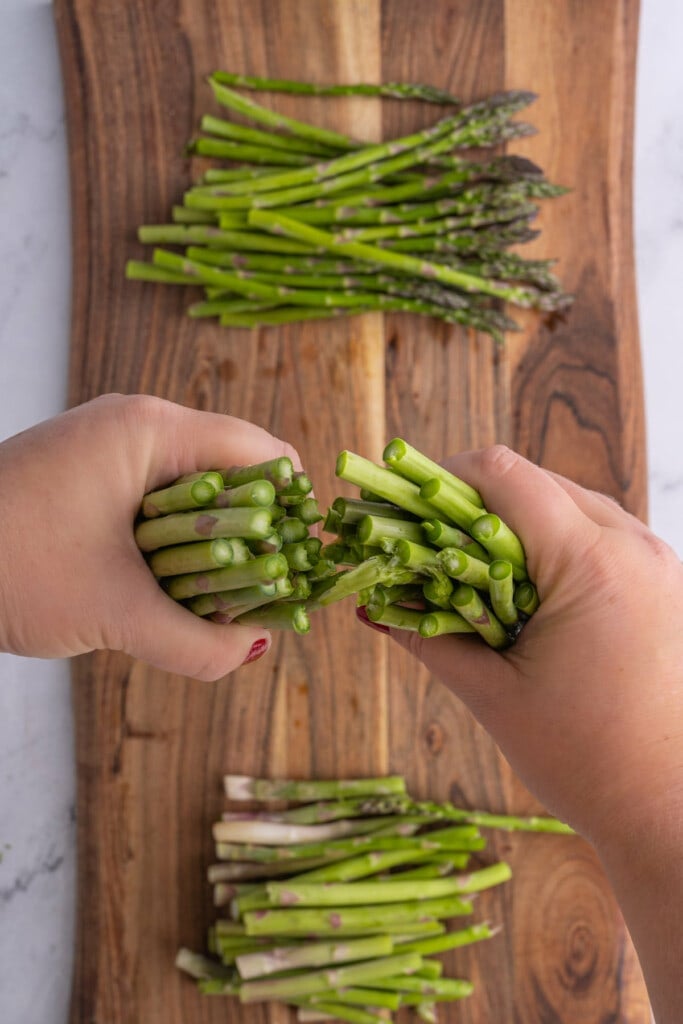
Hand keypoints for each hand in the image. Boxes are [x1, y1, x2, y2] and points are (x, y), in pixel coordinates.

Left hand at [0, 394, 299, 678]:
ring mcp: (108, 450)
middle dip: (255, 540)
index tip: (301, 569)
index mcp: (151, 430)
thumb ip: (196, 641)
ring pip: (195, 496)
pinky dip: (172, 548)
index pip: (263, 453)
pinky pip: (157, 507)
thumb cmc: (7, 568)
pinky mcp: (88, 479)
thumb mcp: (115, 612)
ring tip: (212, 606)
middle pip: (234, 475)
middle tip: (260, 599)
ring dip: (211, 551)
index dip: (294, 512)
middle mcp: (136, 427)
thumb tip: (251, 654)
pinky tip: (165, 593)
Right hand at [380, 445, 682, 854]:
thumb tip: (373, 604)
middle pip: (538, 481)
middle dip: (475, 502)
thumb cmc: (585, 761)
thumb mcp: (492, 694)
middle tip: (431, 543)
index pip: (506, 475)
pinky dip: (555, 543)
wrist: (669, 809)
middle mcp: (636, 547)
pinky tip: (526, 587)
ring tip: (476, 570)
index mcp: (593, 565)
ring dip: (518, 522)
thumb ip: (428, 637)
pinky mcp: (665, 582)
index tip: (407, 505)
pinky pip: (600, 534)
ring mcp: (659, 562)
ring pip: (572, 502)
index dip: (444, 478)